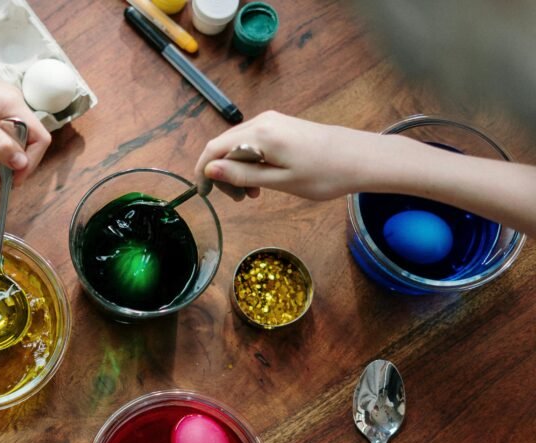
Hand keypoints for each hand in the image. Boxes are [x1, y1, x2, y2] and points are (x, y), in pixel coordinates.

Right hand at [194, 111, 388, 201]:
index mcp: (259, 134)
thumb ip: (242, 174)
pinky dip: (250, 162)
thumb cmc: (324, 174)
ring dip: (237, 170)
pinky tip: (263, 180)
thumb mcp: (279, 181)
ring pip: (238, 144)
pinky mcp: (282, 125)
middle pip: (223, 145)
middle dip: (222, 173)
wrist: (361, 158)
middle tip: (240, 200)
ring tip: (253, 194)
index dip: (203, 171)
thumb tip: (209, 169)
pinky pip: (253, 142)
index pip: (214, 148)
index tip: (205, 194)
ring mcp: (272, 120)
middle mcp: (261, 121)